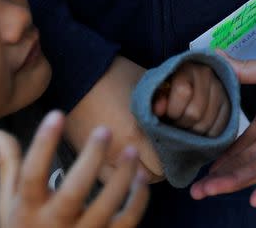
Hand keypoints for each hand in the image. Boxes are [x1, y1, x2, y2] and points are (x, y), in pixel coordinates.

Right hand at [0, 111, 148, 227]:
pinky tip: (141, 177)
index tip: (57, 114)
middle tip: (104, 130)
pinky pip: (127, 222)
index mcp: (28, 210)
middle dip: (90, 160)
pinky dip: (138, 200)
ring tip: (131, 150)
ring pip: (106, 207)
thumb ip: (9, 168)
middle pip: (73, 192)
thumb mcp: (9, 204)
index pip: (32, 175)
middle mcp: (54, 225)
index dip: (43, 144)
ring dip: (122, 178)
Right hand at [65, 56, 163, 182]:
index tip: (174, 148)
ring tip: (143, 158)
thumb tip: (178, 122)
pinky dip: (119, 174)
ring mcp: (100, 157)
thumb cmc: (115, 75)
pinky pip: (108, 179)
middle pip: (150, 177)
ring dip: (139, 174)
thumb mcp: (147, 87)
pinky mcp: (86, 157)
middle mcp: (118, 151)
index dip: (173, 158)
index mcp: (135, 134)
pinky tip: (123, 161)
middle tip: (160, 153)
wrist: (77, 73)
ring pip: (129, 182)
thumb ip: (165, 108)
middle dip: (159, 168)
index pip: (164, 165)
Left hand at [153, 62, 230, 136]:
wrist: (187, 84)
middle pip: (195, 113)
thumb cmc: (168, 89)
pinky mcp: (230, 103)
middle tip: (176, 122)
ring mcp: (221, 88)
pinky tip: (198, 130)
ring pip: (206, 124)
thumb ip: (156, 99)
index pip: (183, 92)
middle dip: (181, 124)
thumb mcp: (157, 91)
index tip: (168, 114)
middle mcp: (207, 74)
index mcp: (187, 67)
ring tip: (186, 125)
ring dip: (192, 131)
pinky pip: (219, 128)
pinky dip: (206, 135)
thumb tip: (159, 110)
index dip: (173, 110)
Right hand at [191, 49, 255, 206]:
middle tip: (197, 189)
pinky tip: (254, 199)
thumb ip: (244, 70)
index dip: (222, 156)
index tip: (204, 165)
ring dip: (234, 183)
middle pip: (243, 162)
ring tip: (208, 192)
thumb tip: (215, 55)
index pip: (239, 144)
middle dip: (220, 176)